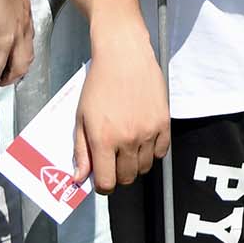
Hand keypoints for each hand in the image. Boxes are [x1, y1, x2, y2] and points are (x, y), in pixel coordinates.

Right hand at [0, 0, 32, 89]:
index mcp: (22, 7)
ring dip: (3, 78)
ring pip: (17, 67)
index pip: (26, 37)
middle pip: (27, 56)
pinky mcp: (3, 41)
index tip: (4, 58)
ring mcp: (16, 33)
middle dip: (14, 71)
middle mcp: (24, 21)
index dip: (16, 51)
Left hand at [74, 22, 170, 192]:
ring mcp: (148, 132)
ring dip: (135, 164)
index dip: (104, 186)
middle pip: (127, 177)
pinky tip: (144, 140)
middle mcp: (127, 139)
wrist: (124, 56)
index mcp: (103, 140)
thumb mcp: (81, 117)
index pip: (107, 182)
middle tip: (114, 161)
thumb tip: (80, 179)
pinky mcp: (164, 122)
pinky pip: (162, 152)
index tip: (103, 179)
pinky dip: (153, 152)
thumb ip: (81, 150)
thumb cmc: (99, 84)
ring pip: (145, 167)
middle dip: (118, 175)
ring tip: (128, 149)